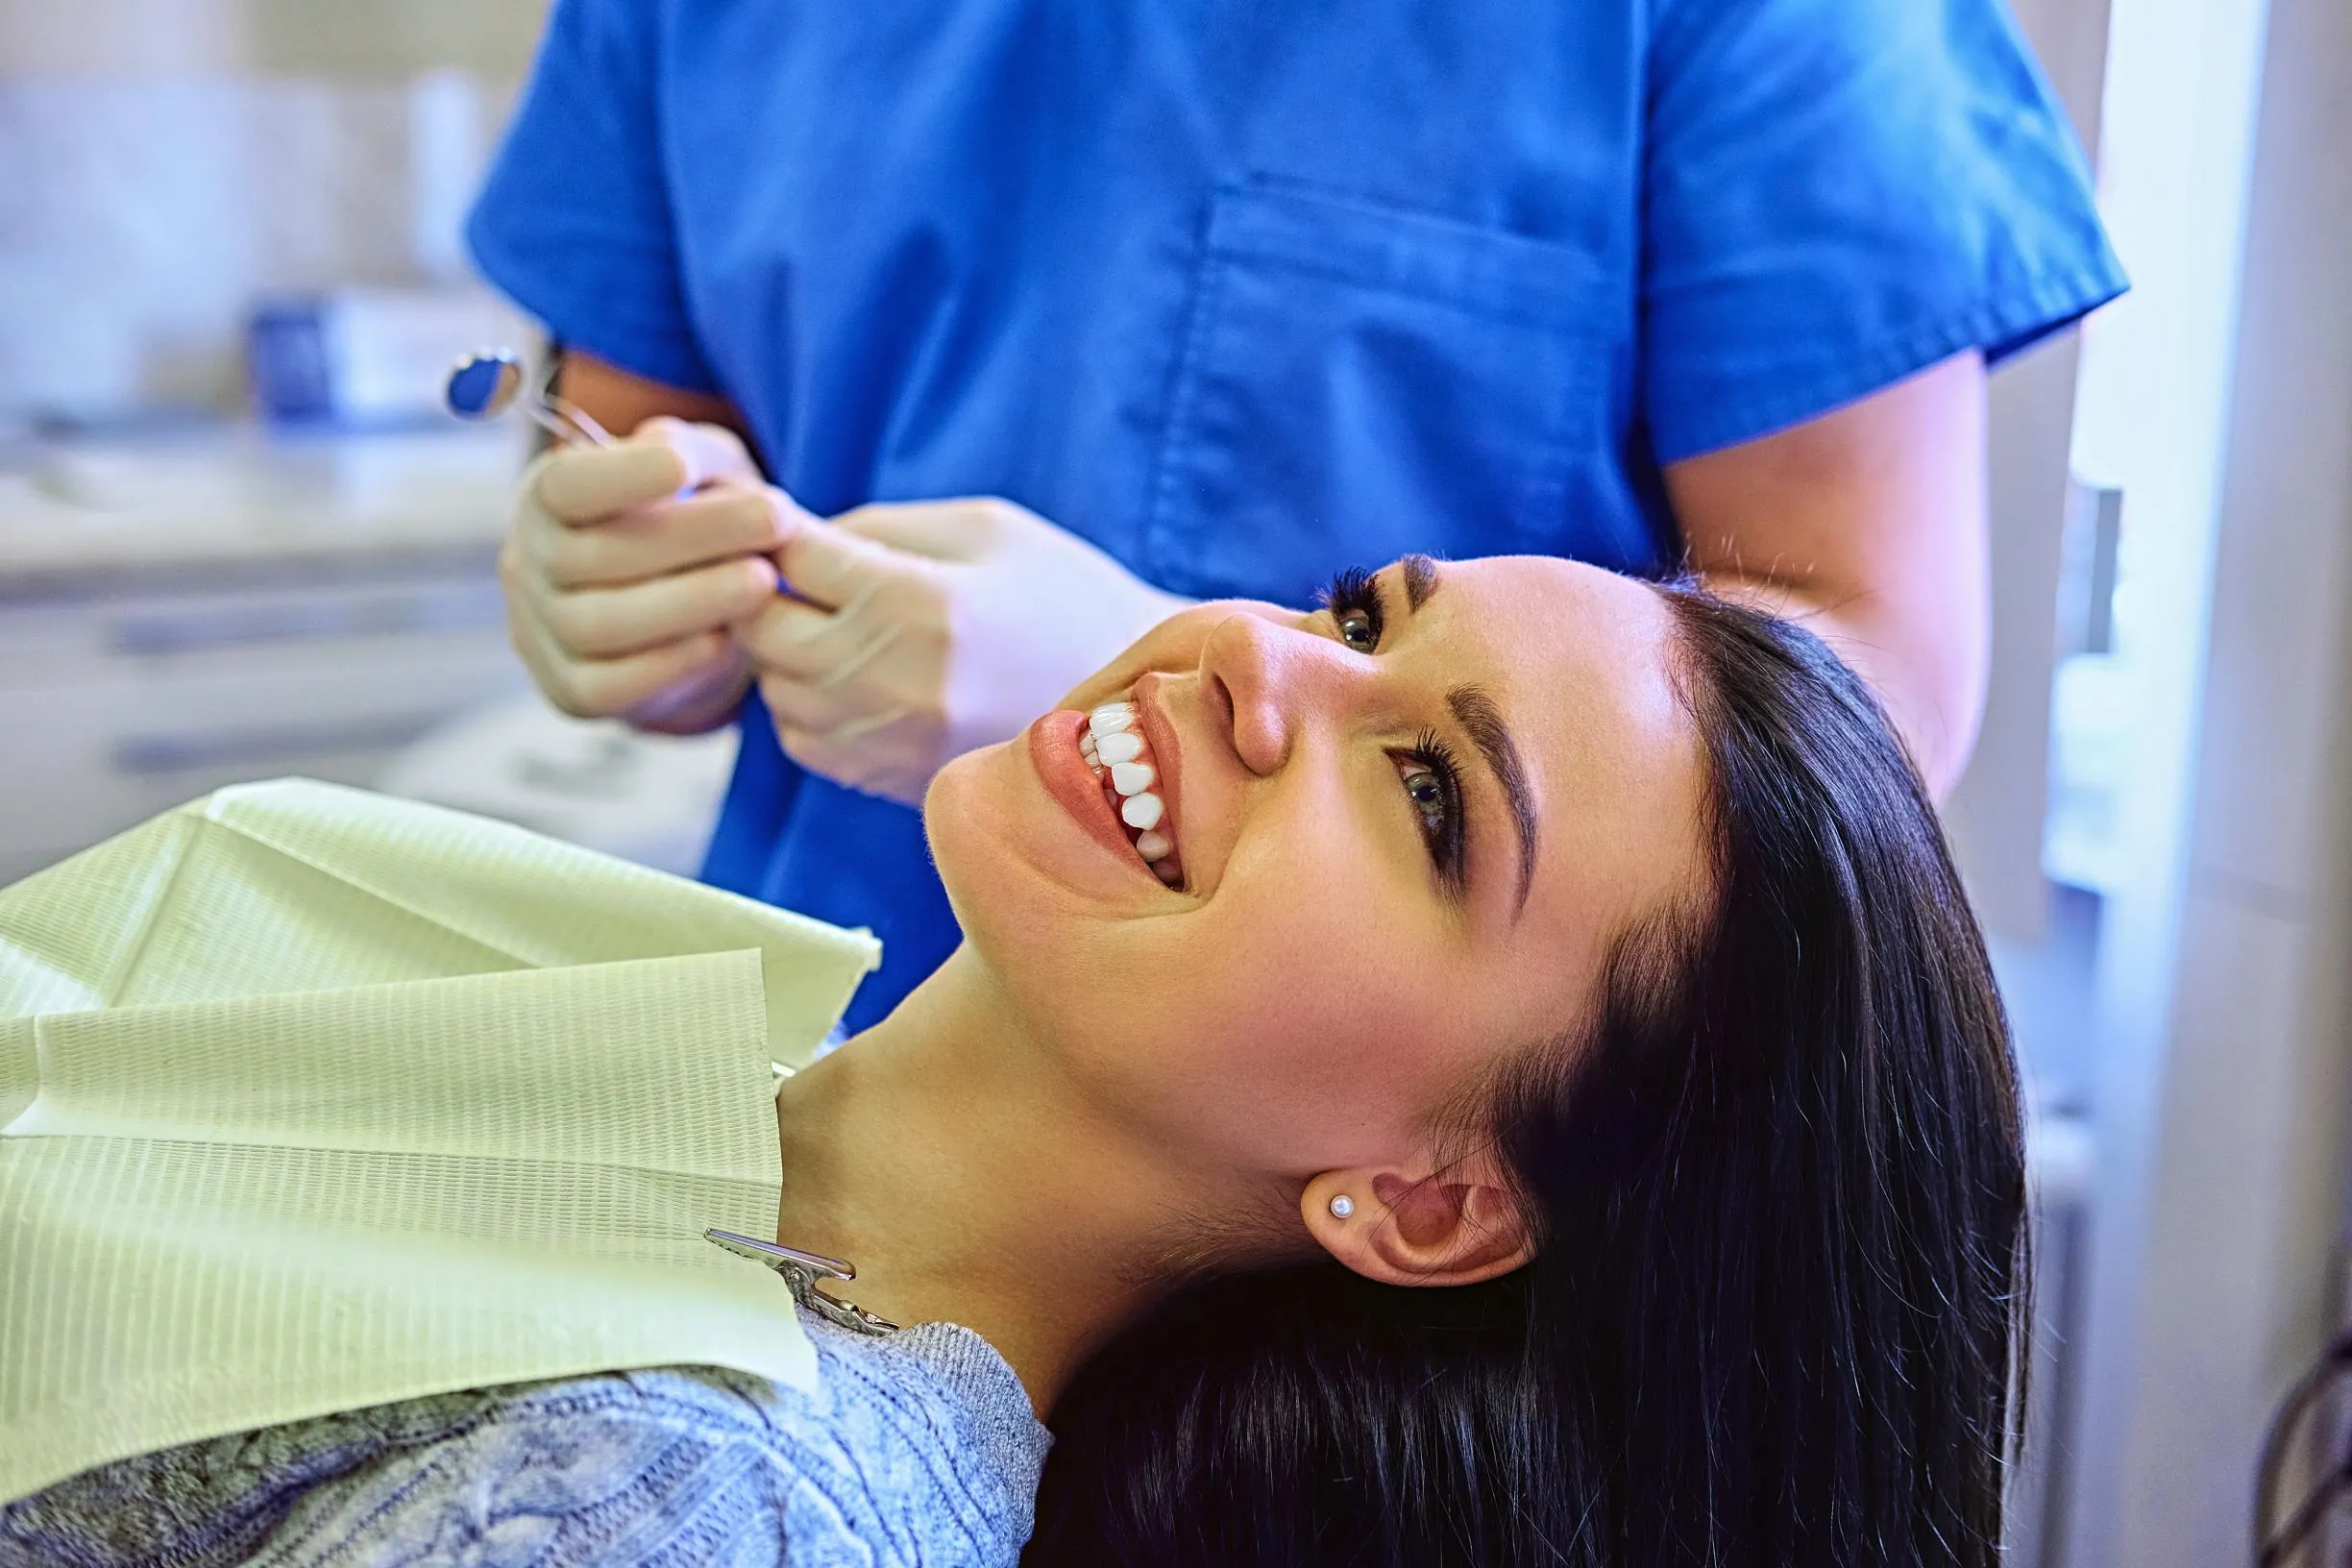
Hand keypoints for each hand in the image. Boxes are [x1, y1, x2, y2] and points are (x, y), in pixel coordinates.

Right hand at [501, 418, 791, 733]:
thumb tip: (668, 448)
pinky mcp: (571, 691)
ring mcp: (541, 634)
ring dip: (690, 601)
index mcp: (548, 498)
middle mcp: (530, 564)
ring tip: (763, 581)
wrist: (689, 613)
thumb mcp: (697, 469)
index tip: (684, 464)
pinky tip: (725, 641)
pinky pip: (609, 687)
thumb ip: (686, 451)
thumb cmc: (690, 519)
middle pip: (596, 554)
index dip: (620, 475)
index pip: (566, 485)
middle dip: (692, 536)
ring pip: (602, 623)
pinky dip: (668, 665)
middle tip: (774, 520)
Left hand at [734, 496, 1191, 804]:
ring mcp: (890, 740)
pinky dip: (805, 702)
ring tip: (829, 622)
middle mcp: (894, 679)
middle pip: (761, 626)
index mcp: (918, 602)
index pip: (790, 553)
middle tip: (794, 569)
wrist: (1135, 703)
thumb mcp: (984, 529)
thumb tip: (787, 536)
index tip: (780, 517)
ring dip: (781, 650)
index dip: (772, 526)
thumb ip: (879, 527)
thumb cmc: (1064, 595)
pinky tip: (851, 675)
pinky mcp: (893, 780)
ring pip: (772, 687)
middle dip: (764, 589)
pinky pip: (801, 738)